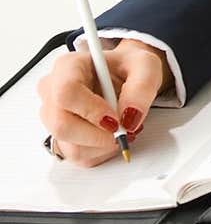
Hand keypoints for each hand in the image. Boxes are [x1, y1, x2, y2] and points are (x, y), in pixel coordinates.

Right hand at [36, 38, 168, 168]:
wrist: (125, 76)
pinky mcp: (61, 137)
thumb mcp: (145, 66)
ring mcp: (53, 116)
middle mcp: (53, 91)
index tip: (115, 119)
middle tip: (123, 130)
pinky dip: (101, 152)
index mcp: (68, 67)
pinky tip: (111, 135)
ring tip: (121, 128)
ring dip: (103, 145)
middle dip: (98, 136)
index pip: (66, 93)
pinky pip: (78, 156)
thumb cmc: (128, 67)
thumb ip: (141, 87)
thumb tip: (129, 116)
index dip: (91, 111)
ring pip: (70, 146)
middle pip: (62, 126)